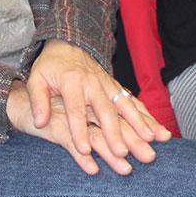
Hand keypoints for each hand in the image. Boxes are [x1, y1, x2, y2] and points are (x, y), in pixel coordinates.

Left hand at [11, 40, 170, 174]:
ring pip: (125, 105)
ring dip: (139, 123)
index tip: (83, 149)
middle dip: (114, 132)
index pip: (76, 108)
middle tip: (122, 152)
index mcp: (72, 81)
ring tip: (151, 140)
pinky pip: (134, 102)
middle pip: (105, 110)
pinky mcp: (116, 87)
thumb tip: (40, 122)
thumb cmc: (50, 66)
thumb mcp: (36, 79)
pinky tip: (159, 131)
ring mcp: (108, 84)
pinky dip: (147, 116)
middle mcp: (94, 83)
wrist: (68, 44)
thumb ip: (38, 100)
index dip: (79, 129)